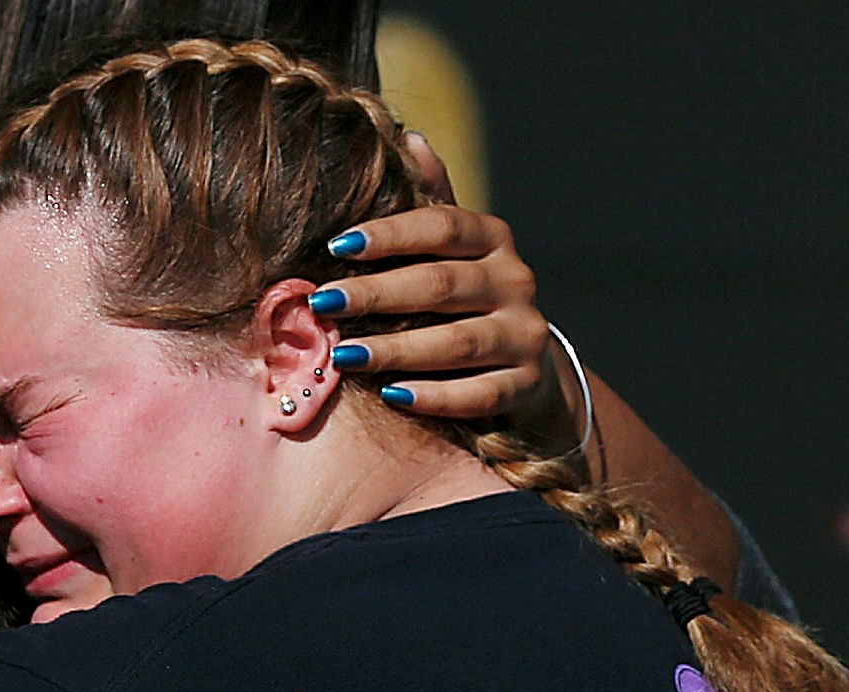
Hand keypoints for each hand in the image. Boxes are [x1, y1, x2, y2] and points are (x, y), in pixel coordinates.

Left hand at [317, 152, 562, 428]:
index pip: (442, 226)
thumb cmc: (466, 299)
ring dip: (398, 349)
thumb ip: (432, 200)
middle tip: (323, 303)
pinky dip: (435, 396)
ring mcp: (525, 336)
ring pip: (459, 343)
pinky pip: (479, 394)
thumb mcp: (453, 248)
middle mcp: (515, 281)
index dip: (391, 235)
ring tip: (344, 355)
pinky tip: (392, 397)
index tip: (337, 245)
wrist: (523, 366)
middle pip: (442, 285)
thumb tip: (408, 137)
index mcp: (492, 239)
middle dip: (377, 295)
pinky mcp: (525, 387)